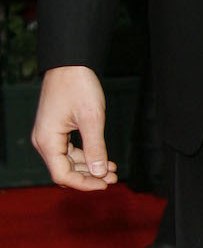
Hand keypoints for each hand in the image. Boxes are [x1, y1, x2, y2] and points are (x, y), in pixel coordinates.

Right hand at [32, 65, 117, 189]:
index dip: (84, 184)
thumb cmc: (78, 86)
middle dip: (89, 177)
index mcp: (48, 141)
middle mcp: (44, 141)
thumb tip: (99, 173)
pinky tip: (103, 159)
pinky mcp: (55, 130)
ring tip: (112, 169)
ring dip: (89, 168)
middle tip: (113, 177)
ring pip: (68, 162)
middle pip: (64, 171)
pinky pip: (69, 151)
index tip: (105, 184)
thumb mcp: (92, 118)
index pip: (62, 175)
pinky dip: (85, 156)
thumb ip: (95, 148)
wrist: (69, 64)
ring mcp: (48, 136)